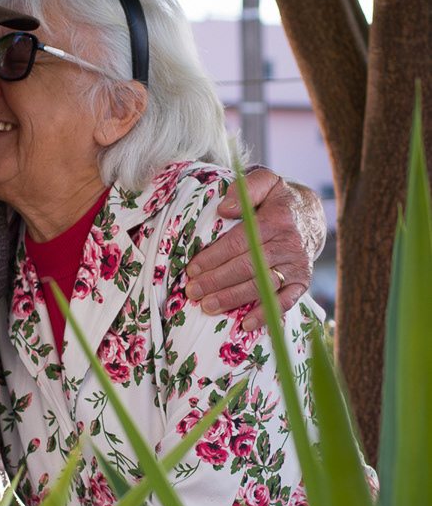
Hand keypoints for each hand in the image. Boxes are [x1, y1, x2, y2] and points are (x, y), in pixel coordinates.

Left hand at [185, 168, 325, 329]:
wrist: (312, 214)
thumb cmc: (279, 199)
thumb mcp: (266, 181)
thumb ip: (246, 188)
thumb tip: (224, 208)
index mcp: (277, 219)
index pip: (240, 242)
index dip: (214, 257)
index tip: (192, 268)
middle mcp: (290, 244)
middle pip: (248, 266)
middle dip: (217, 281)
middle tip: (193, 291)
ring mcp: (297, 266)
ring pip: (262, 285)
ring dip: (233, 299)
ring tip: (207, 306)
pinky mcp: (302, 281)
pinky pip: (285, 302)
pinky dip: (266, 315)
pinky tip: (246, 325)